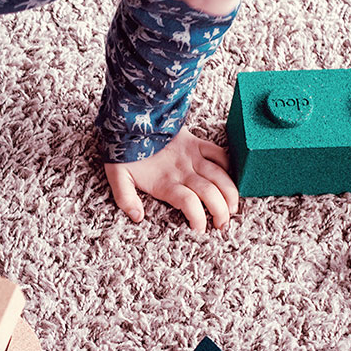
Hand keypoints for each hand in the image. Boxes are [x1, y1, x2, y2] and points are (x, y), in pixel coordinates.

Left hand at [103, 128, 238, 231]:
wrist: (131, 119)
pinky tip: (230, 178)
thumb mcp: (117, 177)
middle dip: (221, 212)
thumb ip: (126, 199)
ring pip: (219, 175)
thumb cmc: (123, 151)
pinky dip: (228, 165)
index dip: (198, 219)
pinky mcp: (195, 142)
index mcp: (165, 182)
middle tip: (223, 225)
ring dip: (230, 193)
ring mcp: (191, 156)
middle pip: (210, 193)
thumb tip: (138, 217)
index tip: (200, 230)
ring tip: (233, 208)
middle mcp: (182, 170)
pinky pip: (218, 152)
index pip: (189, 203)